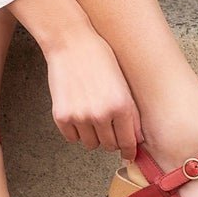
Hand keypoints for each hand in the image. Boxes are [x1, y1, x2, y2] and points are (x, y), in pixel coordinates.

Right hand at [44, 27, 142, 159]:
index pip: (128, 143)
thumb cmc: (99, 57)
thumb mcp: (123, 83)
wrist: (70, 42)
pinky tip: (77, 113)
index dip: (128, 151)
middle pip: (109, 146)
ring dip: (92, 136)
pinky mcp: (61, 116)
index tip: (127, 154)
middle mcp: (101, 114)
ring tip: (90, 116)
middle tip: (106, 125)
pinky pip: (72, 138)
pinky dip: (75, 131)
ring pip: (90, 144)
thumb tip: (135, 140)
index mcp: (121, 106)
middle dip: (110, 139)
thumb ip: (130, 113)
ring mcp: (80, 116)